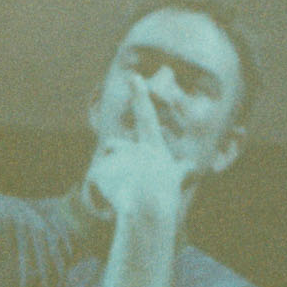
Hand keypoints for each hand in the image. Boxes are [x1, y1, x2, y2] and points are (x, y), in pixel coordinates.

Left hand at [85, 75, 186, 220]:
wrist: (148, 210)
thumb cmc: (165, 197)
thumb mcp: (177, 181)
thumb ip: (181, 171)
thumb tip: (192, 165)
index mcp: (152, 146)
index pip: (146, 115)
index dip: (140, 95)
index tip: (134, 77)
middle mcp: (132, 146)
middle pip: (114, 145)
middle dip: (114, 156)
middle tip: (125, 178)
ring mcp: (115, 156)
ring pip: (104, 164)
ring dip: (108, 177)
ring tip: (121, 195)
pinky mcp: (98, 168)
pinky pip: (94, 182)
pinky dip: (99, 193)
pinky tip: (110, 204)